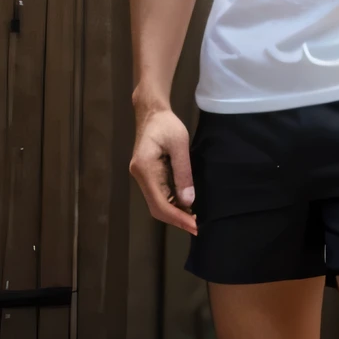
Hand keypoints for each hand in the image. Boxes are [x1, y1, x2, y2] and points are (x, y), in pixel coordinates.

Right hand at [129, 104, 196, 234]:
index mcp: (145, 169)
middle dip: (177, 220)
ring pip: (157, 204)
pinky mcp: (148, 175)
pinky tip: (187, 206)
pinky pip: (159, 195)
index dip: (177, 218)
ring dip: (175, 213)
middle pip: (156, 208)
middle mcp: (140, 176)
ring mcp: (142, 177)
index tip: (195, 226)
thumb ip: (183, 173)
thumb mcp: (180, 145)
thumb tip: (188, 202)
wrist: (152, 111)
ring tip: (195, 219)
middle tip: (198, 227)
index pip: (160, 203)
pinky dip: (173, 204)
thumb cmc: (167, 124)